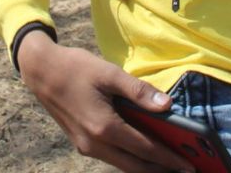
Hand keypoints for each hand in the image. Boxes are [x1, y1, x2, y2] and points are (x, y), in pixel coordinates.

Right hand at [17, 31, 192, 172]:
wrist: (41, 71)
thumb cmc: (76, 67)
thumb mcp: (108, 73)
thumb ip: (138, 91)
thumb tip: (167, 105)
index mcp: (105, 127)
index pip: (145, 149)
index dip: (170, 159)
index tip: (190, 166)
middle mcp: (95, 144)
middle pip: (135, 166)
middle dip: (161, 170)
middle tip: (185, 170)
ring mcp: (87, 147)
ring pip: (123, 165)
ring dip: (145, 167)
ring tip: (167, 163)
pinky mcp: (81, 143)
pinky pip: (112, 158)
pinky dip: (130, 159)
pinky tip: (141, 150)